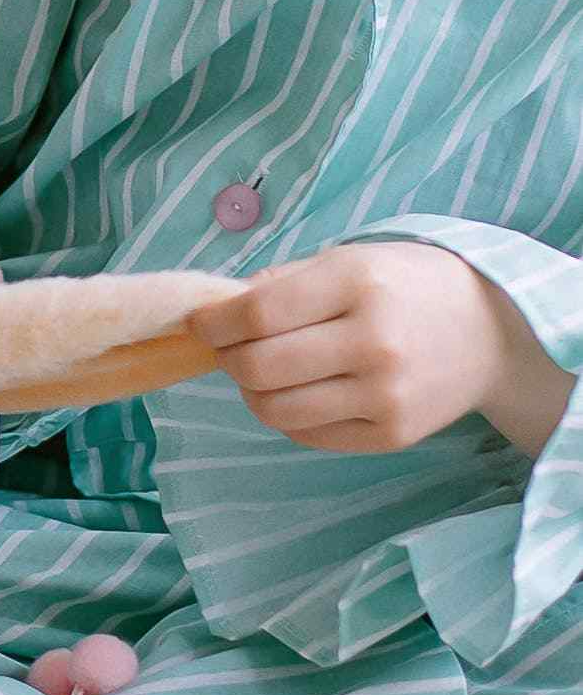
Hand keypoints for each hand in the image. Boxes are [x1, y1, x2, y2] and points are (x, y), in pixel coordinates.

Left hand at [193, 243, 572, 455]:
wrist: (494, 333)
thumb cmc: (408, 288)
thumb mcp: (353, 260)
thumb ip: (284, 282)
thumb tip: (219, 309)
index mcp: (359, 285)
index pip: (256, 315)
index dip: (213, 324)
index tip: (200, 324)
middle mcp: (373, 342)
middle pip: (256, 367)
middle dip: (228, 358)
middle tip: (232, 348)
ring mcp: (384, 394)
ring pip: (273, 409)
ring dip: (252, 392)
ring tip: (266, 372)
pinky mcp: (390, 434)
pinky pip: (304, 434)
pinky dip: (287, 414)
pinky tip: (303, 391)